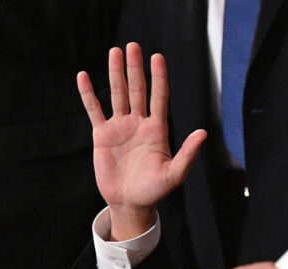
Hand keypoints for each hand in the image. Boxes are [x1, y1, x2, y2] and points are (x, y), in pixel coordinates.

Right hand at [77, 43, 206, 239]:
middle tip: (133, 46)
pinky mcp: (102, 135)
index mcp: (158, 129)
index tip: (157, 57)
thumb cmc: (155, 190)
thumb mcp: (175, 174)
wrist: (130, 203)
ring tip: (115, 52)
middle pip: (137, 89)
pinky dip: (89, 94)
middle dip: (135, 68)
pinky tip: (84, 76)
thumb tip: (203, 133)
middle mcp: (139, 123)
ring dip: (115, 73)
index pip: (159, 96)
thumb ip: (187, 153)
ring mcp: (120, 127)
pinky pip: (94, 110)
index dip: (158, 77)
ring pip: (117, 94)